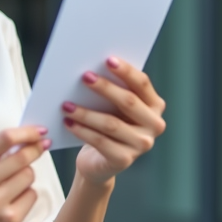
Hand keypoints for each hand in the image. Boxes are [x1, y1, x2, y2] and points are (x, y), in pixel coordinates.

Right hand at [0, 127, 48, 221]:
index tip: (40, 131)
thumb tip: (24, 138)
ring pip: (29, 175)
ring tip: (13, 185)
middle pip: (22, 157)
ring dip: (27, 175)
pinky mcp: (9, 220)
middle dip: (35, 150)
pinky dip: (27, 194)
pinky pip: (32, 195)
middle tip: (41, 147)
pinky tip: (14, 201)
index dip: (28, 132)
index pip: (4, 138)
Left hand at [62, 56, 165, 185]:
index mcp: (155, 106)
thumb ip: (112, 90)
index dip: (126, 71)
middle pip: (129, 102)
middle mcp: (154, 125)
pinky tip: (68, 122)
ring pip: (111, 124)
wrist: (99, 161)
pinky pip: (100, 142)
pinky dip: (82, 131)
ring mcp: (142, 145)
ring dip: (86, 112)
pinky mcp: (125, 160)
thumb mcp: (112, 107)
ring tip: (66, 105)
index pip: (142, 84)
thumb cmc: (106, 124)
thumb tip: (92, 68)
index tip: (107, 59)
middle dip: (105, 88)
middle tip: (85, 76)